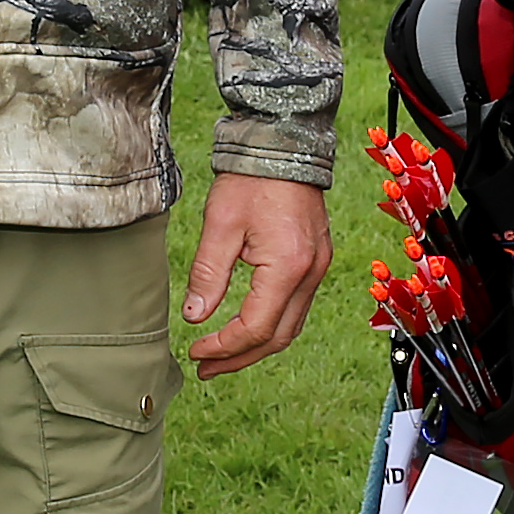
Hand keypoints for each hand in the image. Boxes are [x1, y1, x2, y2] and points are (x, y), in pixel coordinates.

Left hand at [182, 170, 330, 376]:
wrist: (283, 145)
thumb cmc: (251, 179)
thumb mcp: (220, 225)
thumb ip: (208, 274)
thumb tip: (195, 317)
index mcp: (287, 267)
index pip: (256, 328)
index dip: (224, 347)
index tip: (195, 351)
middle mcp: (310, 273)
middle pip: (278, 337)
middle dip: (240, 357)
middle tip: (206, 368)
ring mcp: (318, 268)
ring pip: (291, 326)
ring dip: (257, 345)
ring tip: (221, 355)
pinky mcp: (316, 261)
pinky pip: (296, 307)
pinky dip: (271, 324)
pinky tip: (246, 327)